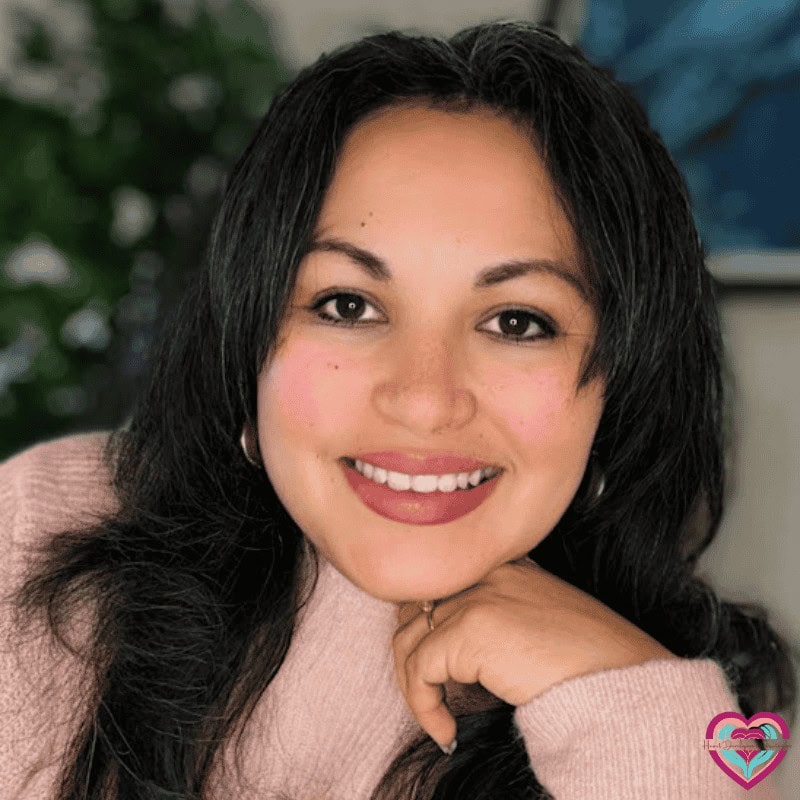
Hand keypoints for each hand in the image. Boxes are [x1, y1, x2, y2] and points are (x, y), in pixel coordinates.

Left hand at [393, 557, 676, 751]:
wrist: (624, 682)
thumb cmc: (594, 663)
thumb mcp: (541, 623)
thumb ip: (499, 619)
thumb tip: (456, 654)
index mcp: (506, 566)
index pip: (438, 587)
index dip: (425, 629)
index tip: (433, 672)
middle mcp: (487, 572)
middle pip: (413, 609)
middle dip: (411, 656)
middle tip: (429, 697)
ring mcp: (478, 596)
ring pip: (408, 639)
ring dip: (413, 686)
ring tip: (437, 718)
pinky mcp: (472, 629)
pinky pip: (419, 671)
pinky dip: (423, 707)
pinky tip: (446, 732)